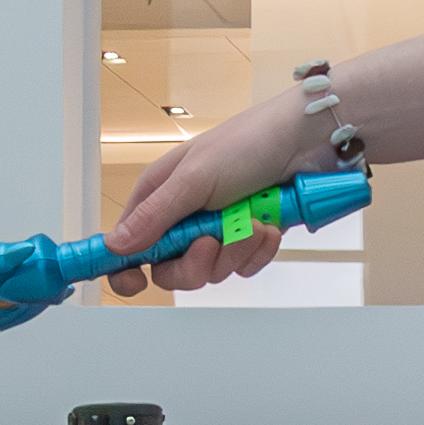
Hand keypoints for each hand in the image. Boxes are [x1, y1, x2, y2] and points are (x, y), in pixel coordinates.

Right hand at [107, 95, 321, 294]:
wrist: (306, 142)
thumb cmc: (249, 142)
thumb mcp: (194, 178)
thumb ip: (156, 215)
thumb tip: (117, 245)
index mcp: (160, 196)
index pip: (128, 243)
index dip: (125, 268)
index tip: (134, 283)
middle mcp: (184, 215)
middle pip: (169, 270)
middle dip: (195, 263)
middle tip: (211, 242)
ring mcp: (216, 229)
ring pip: (210, 271)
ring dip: (235, 250)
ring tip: (252, 221)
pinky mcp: (247, 239)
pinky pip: (243, 267)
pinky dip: (258, 251)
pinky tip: (268, 227)